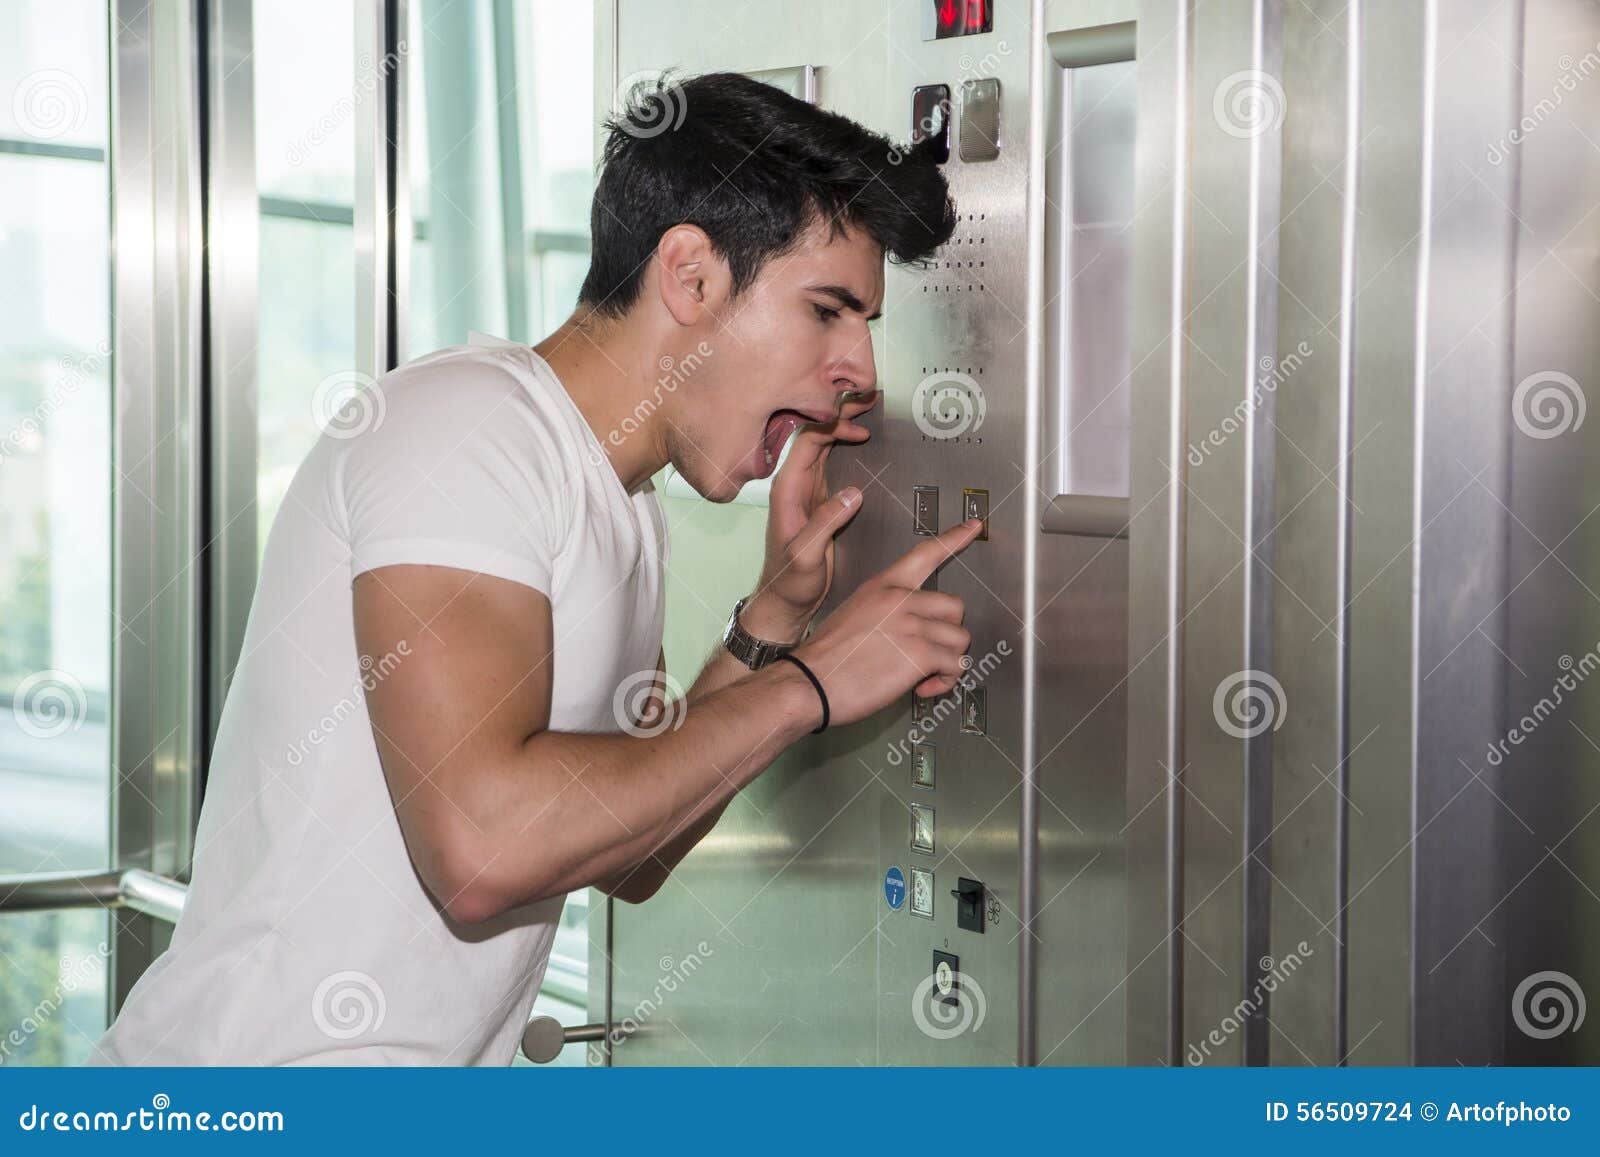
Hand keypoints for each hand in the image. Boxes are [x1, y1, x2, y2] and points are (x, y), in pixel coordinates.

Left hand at [748, 390, 880, 637]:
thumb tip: (853, 493)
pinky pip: (831, 459)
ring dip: (843, 423)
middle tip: (868, 397)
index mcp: (787, 490)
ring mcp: (806, 490)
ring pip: (823, 443)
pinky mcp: (818, 499)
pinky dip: (846, 443)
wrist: (784, 601)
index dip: (832, 422)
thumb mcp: (807, 555)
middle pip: (815, 433)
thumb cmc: (789, 582)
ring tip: (867, 407)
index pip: (808, 440)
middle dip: (840, 411)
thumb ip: (826, 523)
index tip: (858, 415)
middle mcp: (794, 485)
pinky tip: (861, 437)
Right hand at [789, 519, 982, 728]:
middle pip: (954, 606)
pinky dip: (944, 682)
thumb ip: (888, 612)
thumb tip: (913, 628)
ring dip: (947, 661)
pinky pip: (955, 666)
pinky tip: (922, 687)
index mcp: (883, 586)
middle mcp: (900, 599)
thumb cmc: (826, 658)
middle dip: (947, 633)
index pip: (925, 553)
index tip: (974, 527)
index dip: (954, 538)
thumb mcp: (854, 615)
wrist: (808, 682)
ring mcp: (911, 625)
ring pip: (960, 639)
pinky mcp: (919, 654)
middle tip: (929, 652)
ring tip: (925, 674)